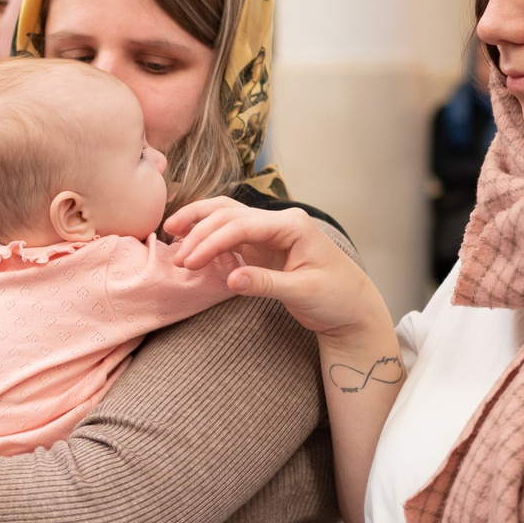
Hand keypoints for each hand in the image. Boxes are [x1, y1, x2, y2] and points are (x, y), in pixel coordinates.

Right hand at [163, 198, 391, 346]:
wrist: (352, 307)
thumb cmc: (336, 298)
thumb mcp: (304, 293)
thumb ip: (267, 284)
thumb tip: (232, 279)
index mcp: (293, 225)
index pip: (241, 225)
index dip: (211, 242)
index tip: (191, 262)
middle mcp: (280, 221)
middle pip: (229, 215)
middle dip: (199, 233)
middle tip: (178, 259)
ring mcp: (270, 231)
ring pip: (226, 215)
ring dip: (199, 223)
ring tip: (171, 232)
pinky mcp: (263, 245)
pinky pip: (230, 232)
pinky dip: (208, 234)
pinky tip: (189, 241)